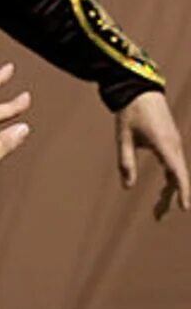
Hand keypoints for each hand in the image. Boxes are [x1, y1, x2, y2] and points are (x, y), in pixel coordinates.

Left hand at [115, 90, 188, 219]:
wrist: (140, 90)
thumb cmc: (130, 114)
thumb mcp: (123, 139)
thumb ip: (126, 163)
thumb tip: (127, 187)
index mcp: (164, 144)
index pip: (177, 173)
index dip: (183, 191)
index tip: (185, 208)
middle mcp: (174, 145)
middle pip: (178, 177)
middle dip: (172, 198)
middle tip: (158, 217)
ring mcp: (175, 143)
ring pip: (177, 172)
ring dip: (171, 190)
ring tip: (159, 210)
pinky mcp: (171, 141)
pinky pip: (175, 164)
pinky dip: (171, 179)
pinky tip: (165, 191)